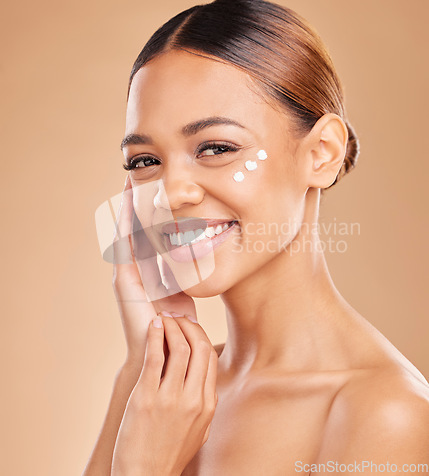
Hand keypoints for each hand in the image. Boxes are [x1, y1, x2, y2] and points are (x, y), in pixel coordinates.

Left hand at [111, 313, 218, 475]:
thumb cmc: (169, 453)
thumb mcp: (199, 430)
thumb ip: (204, 403)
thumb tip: (204, 379)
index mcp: (207, 404)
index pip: (210, 357)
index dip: (200, 335)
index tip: (190, 327)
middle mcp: (193, 399)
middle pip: (199, 347)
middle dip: (189, 325)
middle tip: (178, 317)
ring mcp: (170, 398)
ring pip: (179, 348)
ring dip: (172, 327)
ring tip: (165, 318)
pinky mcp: (146, 397)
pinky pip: (155, 357)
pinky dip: (155, 336)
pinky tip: (153, 326)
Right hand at [112, 176, 197, 368]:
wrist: (161, 354)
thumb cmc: (177, 328)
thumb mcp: (185, 294)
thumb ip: (189, 276)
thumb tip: (208, 261)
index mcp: (148, 270)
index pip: (146, 233)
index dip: (148, 211)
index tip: (154, 189)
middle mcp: (134, 269)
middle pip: (133, 227)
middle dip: (135, 202)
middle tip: (139, 175)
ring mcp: (126, 274)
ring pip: (125, 232)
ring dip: (127, 207)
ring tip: (131, 181)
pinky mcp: (123, 281)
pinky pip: (123, 247)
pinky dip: (123, 225)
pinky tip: (126, 205)